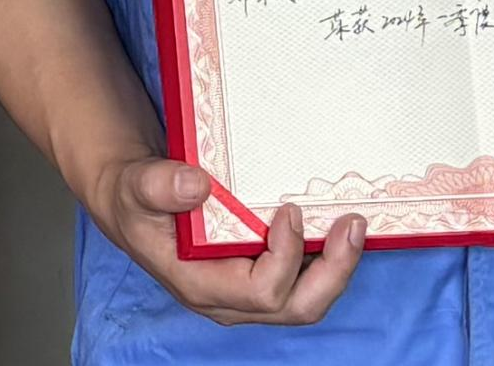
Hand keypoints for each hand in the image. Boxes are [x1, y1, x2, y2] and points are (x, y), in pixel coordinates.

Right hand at [93, 153, 366, 326]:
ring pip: (307, 299)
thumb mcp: (136, 186)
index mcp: (202, 285)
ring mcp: (249, 288)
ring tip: (357, 224)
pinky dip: (328, 256)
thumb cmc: (137, 199)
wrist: (137, 202)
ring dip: (339, 266)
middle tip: (353, 224)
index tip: (290, 210)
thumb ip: (158, 185)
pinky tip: (339, 224)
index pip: (261, 292)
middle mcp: (231, 297)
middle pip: (297, 307)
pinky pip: (304, 278)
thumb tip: (196, 185)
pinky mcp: (261, 270)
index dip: (286, 257)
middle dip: (334, 272)